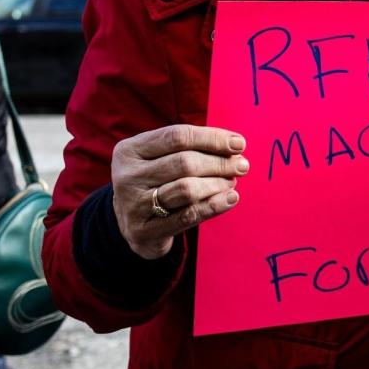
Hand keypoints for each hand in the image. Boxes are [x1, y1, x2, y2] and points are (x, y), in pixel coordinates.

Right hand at [111, 124, 250, 259]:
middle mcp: (127, 177)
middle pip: (185, 162)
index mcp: (130, 150)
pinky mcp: (144, 232)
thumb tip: (235, 145)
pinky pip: (188, 216)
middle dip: (220, 162)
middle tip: (242, 165)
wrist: (133, 223)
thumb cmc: (157, 181)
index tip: (239, 143)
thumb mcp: (163, 158)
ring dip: (218, 183)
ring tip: (233, 181)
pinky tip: (231, 198)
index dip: (212, 138)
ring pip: (187, 188)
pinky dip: (214, 205)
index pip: (177, 136)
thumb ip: (193, 148)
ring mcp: (133, 205)